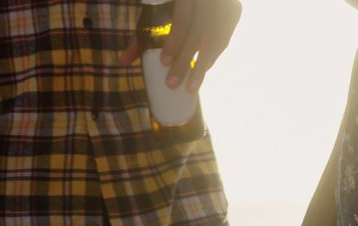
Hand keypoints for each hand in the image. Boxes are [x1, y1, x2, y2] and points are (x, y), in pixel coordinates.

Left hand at [118, 0, 241, 93]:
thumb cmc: (172, 5)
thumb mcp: (156, 11)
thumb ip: (140, 34)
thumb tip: (122, 62)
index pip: (183, 20)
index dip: (174, 42)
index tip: (164, 62)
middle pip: (199, 33)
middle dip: (186, 61)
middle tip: (174, 84)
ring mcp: (224, 4)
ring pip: (217, 37)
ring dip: (204, 63)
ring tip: (192, 86)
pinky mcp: (235, 9)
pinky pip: (226, 37)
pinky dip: (215, 54)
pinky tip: (206, 67)